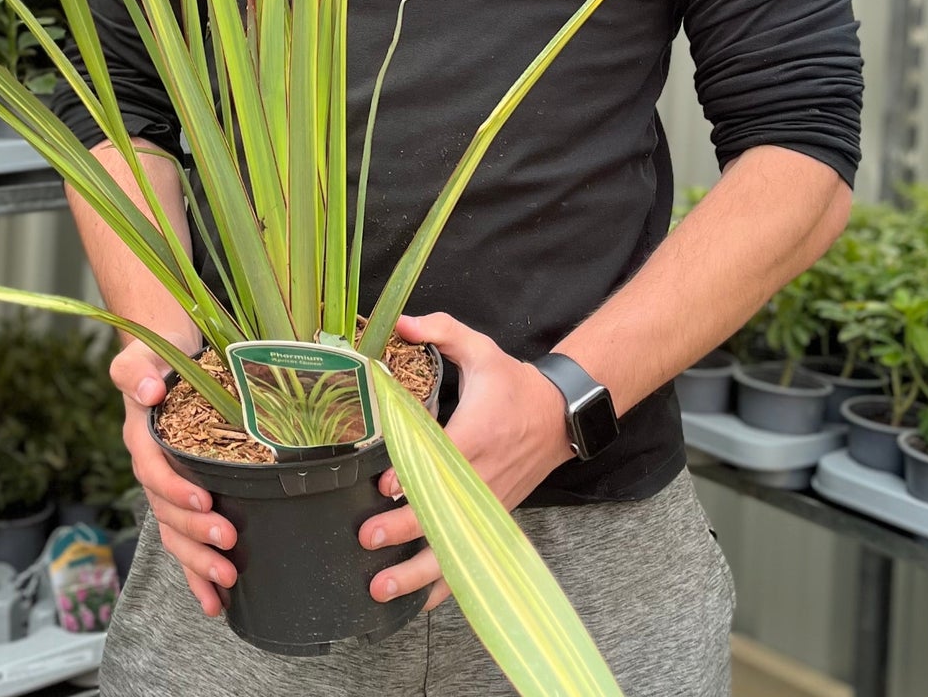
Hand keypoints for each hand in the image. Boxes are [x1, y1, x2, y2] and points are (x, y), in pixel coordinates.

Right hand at [111, 337, 236, 616]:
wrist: (164, 358)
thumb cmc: (157, 356)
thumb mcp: (142, 354)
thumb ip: (135, 371)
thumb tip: (146, 391)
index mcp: (142, 438)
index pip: (154, 470)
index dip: (175, 489)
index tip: (204, 501)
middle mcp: (152, 469)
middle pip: (166, 512)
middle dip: (195, 534)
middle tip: (228, 543)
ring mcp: (167, 488)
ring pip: (176, 534)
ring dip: (198, 562)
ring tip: (228, 580)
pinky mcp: (184, 498)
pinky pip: (186, 541)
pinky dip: (198, 573)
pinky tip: (218, 599)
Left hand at [359, 312, 571, 610]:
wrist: (560, 415)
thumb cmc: (512, 382)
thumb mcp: (480, 348)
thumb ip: (440, 330)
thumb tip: (399, 321)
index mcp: (476, 434)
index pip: (443, 460)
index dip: (413, 476)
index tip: (384, 487)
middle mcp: (482, 477)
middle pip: (442, 511)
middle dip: (403, 529)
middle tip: (366, 537)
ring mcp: (488, 503)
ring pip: (453, 546)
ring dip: (417, 572)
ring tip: (380, 587)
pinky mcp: (492, 517)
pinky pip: (469, 556)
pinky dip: (446, 584)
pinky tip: (417, 605)